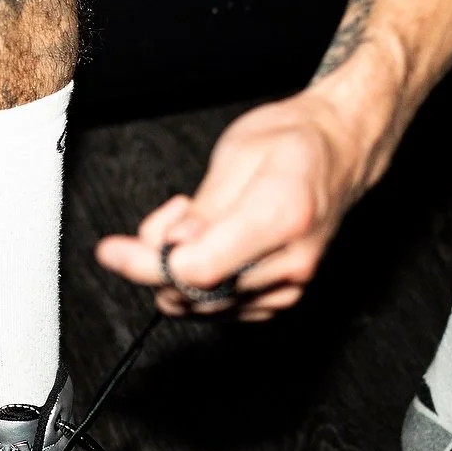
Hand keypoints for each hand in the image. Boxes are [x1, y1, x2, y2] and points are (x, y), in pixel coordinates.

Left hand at [95, 87, 383, 321]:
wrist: (340, 150)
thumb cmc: (293, 142)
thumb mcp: (239, 154)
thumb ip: (204, 208)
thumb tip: (171, 249)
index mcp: (282, 217)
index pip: (197, 269)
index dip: (145, 264)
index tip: (111, 250)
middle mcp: (291, 263)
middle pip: (194, 294)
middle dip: (158, 262)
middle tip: (171, 214)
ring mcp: (289, 286)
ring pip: (201, 306)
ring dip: (179, 271)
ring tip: (198, 218)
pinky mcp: (280, 299)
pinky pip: (218, 307)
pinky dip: (200, 281)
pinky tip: (211, 244)